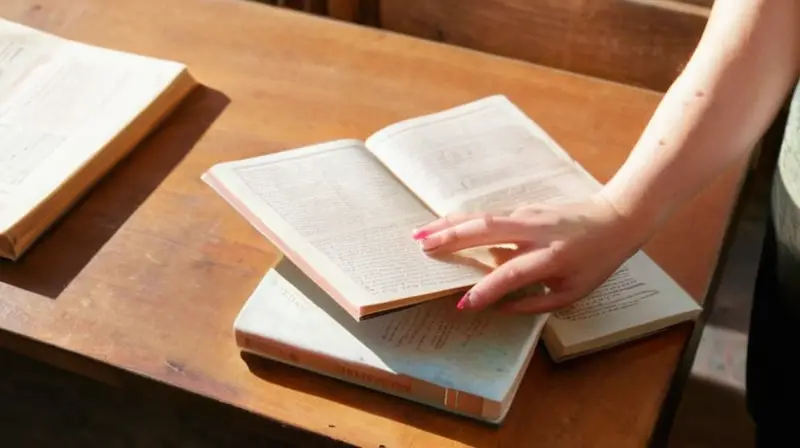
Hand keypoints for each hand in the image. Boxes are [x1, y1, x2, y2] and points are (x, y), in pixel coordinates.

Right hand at [411, 194, 649, 312]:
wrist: (616, 217)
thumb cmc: (596, 260)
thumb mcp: (574, 292)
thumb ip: (536, 304)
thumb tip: (499, 308)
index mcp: (552, 256)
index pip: (513, 273)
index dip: (487, 290)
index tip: (463, 305)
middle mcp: (536, 231)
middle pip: (486, 230)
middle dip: (452, 239)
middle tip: (421, 249)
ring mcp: (527, 214)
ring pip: (481, 216)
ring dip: (449, 225)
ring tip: (420, 234)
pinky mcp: (523, 208)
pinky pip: (487, 215)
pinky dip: (462, 220)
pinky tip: (443, 226)